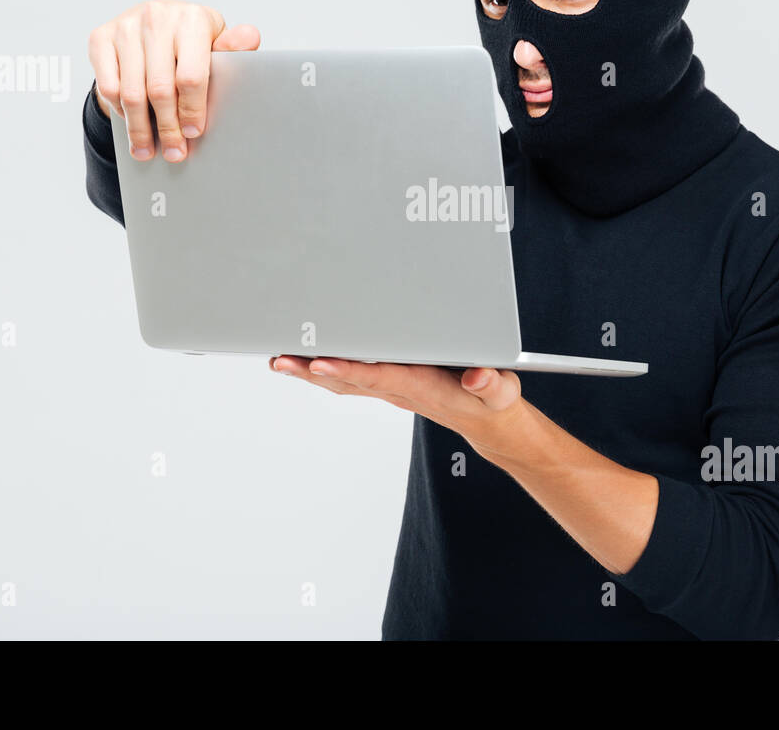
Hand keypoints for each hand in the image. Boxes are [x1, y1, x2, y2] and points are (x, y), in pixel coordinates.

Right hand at [87, 0, 260, 161]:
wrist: (153, 21)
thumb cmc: (191, 41)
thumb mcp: (216, 44)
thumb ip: (233, 48)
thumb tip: (250, 37)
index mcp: (192, 19)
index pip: (191, 76)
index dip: (192, 111)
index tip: (192, 134)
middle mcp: (157, 17)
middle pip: (160, 89)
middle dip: (167, 128)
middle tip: (173, 152)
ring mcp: (126, 26)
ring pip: (131, 93)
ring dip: (140, 129)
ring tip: (147, 151)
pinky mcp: (100, 37)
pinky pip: (108, 86)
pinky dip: (120, 111)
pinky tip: (132, 124)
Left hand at [270, 356, 530, 460]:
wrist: (487, 420)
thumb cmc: (491, 401)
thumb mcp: (500, 391)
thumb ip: (490, 384)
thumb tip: (478, 377)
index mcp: (420, 385)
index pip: (378, 375)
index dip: (348, 368)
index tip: (319, 362)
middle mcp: (398, 387)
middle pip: (348, 378)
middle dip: (313, 369)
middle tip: (281, 359)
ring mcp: (390, 387)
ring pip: (343, 379)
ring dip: (310, 371)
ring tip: (279, 360)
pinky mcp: (389, 382)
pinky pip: (350, 377)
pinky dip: (324, 370)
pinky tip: (303, 362)